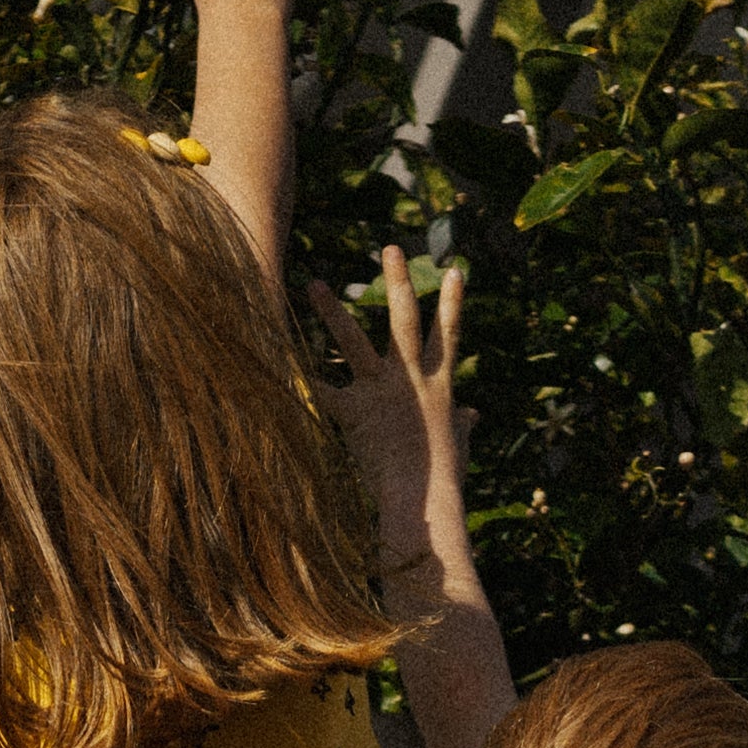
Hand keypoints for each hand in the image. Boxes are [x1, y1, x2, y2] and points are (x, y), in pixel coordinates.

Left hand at [307, 246, 468, 520]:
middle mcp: (410, 379)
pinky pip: (320, 390)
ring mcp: (380, 392)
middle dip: (398, 282)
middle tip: (388, 247)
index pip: (449, 334)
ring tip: (311, 283)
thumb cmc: (444, 480)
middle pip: (404, 320)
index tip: (454, 271)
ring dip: (331, 311)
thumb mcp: (458, 445)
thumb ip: (464, 424)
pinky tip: (274, 354)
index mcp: (439, 385)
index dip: (453, 303)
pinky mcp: (353, 413)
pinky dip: (297, 377)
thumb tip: (474, 416)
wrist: (423, 499)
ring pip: (353, 342)